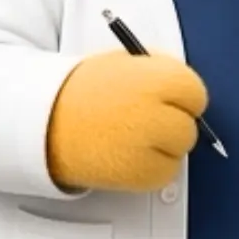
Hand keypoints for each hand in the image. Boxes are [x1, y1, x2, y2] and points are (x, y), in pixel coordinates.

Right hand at [45, 52, 207, 192]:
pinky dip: (150, 169)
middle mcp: (156, 111)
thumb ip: (160, 72)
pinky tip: (125, 155)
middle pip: (188, 127)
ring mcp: (148, 145)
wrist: (43, 118)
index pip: (196, 94)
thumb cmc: (83, 90)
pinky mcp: (139, 174)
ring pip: (179, 153)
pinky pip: (164, 175)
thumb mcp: (124, 62)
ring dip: (162, 148)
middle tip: (143, 121)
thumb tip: (187, 93)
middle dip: (171, 125)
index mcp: (157, 79)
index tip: (164, 101)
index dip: (180, 99)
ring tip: (129, 137)